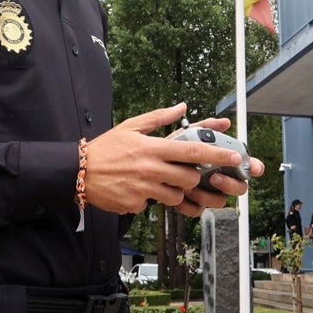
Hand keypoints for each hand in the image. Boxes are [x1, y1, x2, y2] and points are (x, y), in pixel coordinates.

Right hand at [82, 103, 264, 216]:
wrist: (77, 172)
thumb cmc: (106, 148)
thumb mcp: (132, 126)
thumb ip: (160, 118)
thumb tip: (183, 107)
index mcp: (153, 148)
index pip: (193, 150)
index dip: (217, 154)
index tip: (234, 157)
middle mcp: (151, 169)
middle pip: (189, 177)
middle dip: (193, 176)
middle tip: (183, 171)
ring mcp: (143, 189)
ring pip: (175, 195)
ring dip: (173, 190)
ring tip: (157, 180)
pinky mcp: (135, 204)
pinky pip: (153, 205)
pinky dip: (149, 199)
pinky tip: (136, 189)